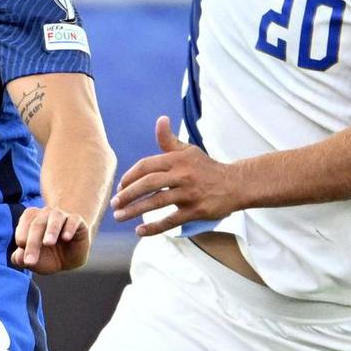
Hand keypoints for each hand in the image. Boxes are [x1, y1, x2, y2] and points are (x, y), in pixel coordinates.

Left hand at [11, 206, 90, 274]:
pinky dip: (69, 227)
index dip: (22, 242)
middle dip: (32, 243)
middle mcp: (45, 214)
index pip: (23, 229)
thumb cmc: (48, 256)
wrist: (70, 257)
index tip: (26, 260)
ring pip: (55, 218)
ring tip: (48, 243)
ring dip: (51, 229)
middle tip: (30, 261)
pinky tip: (66, 238)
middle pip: (37, 225)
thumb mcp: (35, 262)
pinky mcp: (77, 221)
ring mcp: (62, 216)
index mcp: (30, 221)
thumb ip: (22, 259)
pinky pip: (73, 220)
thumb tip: (17, 258)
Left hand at [111, 116, 239, 236]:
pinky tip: (139, 231)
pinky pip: (171, 220)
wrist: (235, 184)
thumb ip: (169, 140)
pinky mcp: (196, 211)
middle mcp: (182, 174)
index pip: (146, 166)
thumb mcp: (188, 151)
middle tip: (115, 203)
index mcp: (177, 159)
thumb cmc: (205, 167)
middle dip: (127, 194)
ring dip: (134, 210)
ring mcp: (189, 193)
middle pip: (148, 183)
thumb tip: (161, 119)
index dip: (130, 176)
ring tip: (119, 217)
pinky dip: (154, 227)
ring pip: (156, 202)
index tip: (120, 187)